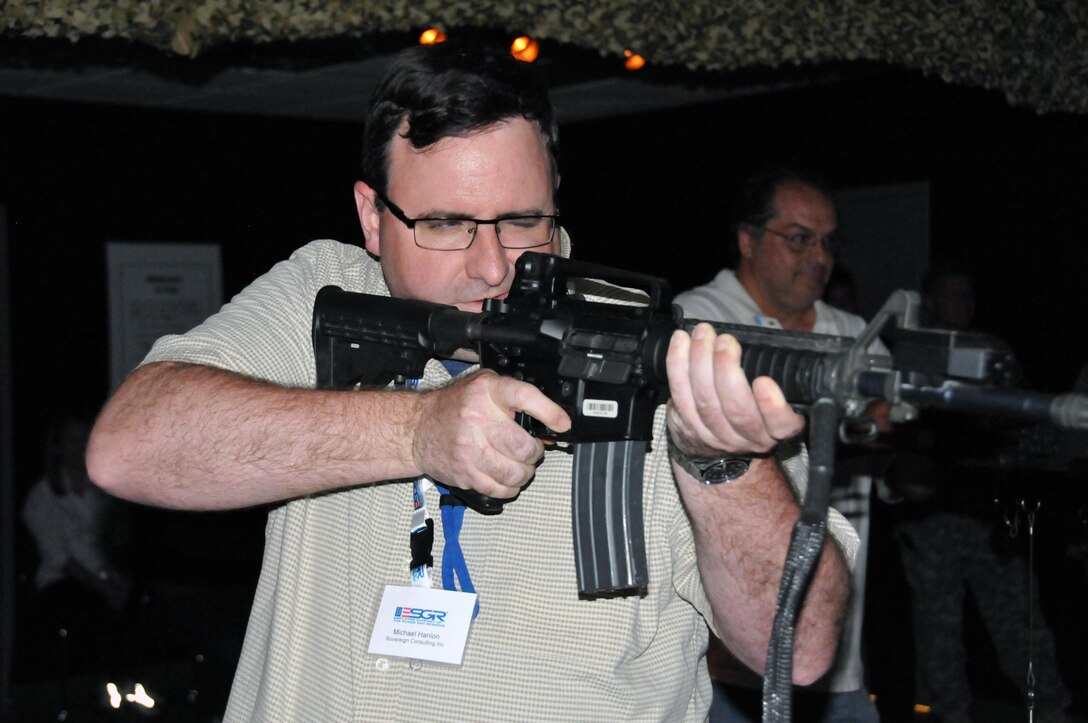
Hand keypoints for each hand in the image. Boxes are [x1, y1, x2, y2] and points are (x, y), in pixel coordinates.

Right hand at [412, 369, 570, 497]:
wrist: (416, 428)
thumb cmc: (455, 406)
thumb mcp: (483, 386)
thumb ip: (513, 396)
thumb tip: (549, 422)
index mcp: (486, 392)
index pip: (524, 397)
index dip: (549, 412)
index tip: (562, 423)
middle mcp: (477, 419)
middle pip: (524, 446)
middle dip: (535, 452)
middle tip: (531, 449)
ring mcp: (470, 449)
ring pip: (515, 473)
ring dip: (524, 472)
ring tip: (519, 464)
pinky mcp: (465, 473)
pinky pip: (499, 489)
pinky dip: (509, 488)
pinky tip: (505, 478)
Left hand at [665, 324, 803, 457]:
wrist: (719, 447)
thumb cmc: (752, 408)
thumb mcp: (777, 400)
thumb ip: (779, 378)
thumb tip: (771, 346)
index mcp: (774, 430)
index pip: (781, 424)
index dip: (772, 406)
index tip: (764, 381)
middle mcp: (746, 438)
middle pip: (736, 409)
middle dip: (727, 369)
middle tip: (726, 342)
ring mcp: (715, 436)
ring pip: (705, 400)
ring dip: (701, 360)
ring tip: (703, 334)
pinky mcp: (687, 426)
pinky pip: (679, 394)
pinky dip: (677, 363)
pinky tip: (680, 340)